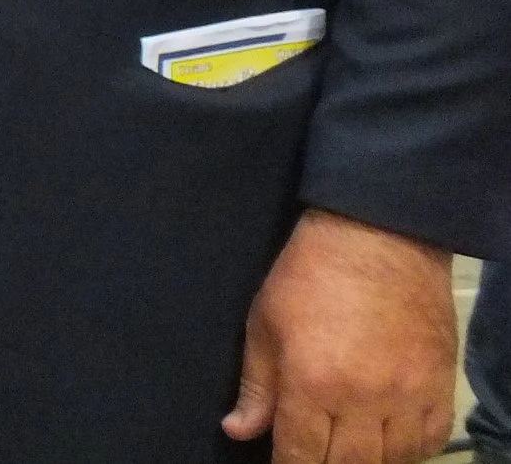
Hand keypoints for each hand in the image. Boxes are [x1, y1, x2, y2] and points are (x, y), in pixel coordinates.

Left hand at [221, 207, 458, 462]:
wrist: (380, 238)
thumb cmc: (309, 276)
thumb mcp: (265, 322)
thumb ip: (256, 385)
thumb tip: (239, 431)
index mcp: (313, 383)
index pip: (300, 455)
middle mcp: (363, 400)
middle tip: (313, 450)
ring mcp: (408, 398)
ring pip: (389, 461)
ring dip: (366, 459)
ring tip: (347, 443)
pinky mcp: (440, 390)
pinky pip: (429, 444)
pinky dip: (407, 450)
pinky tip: (387, 438)